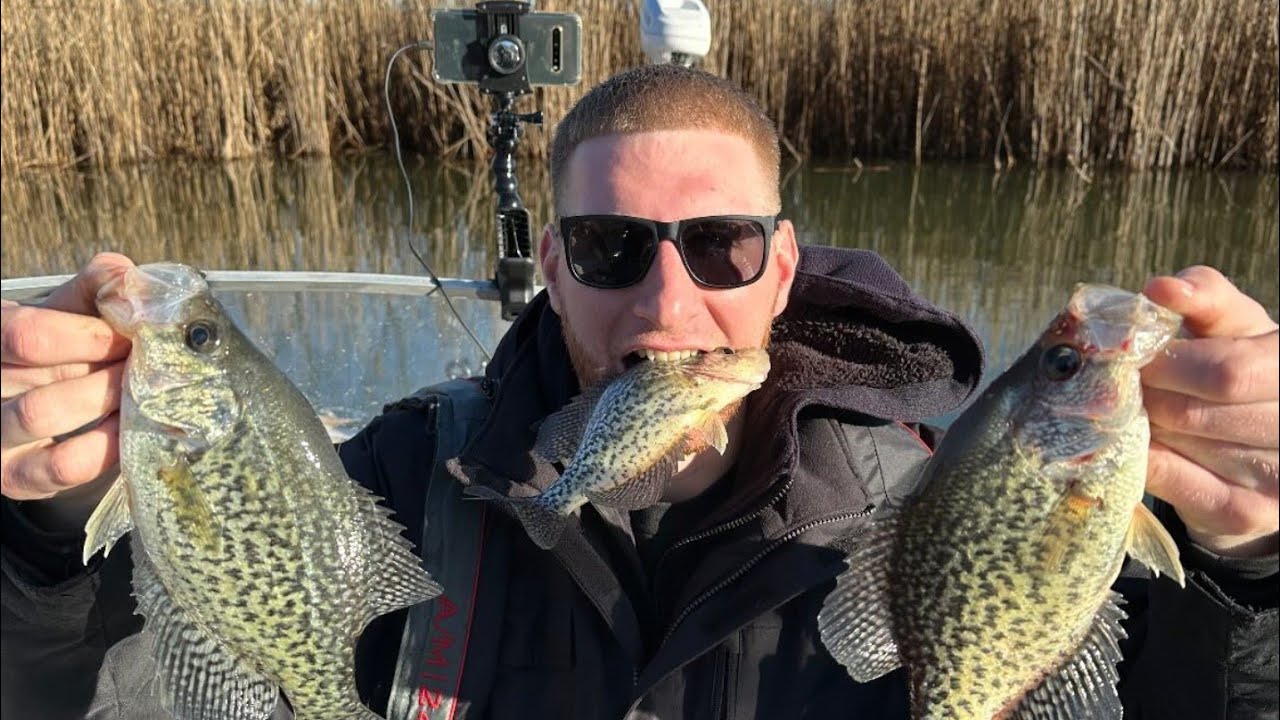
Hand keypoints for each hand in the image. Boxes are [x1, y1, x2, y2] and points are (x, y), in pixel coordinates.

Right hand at [1, 253, 134, 502]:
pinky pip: (62, 465)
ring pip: (44, 413)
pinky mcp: (18, 477)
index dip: (89, 334)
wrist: (52, 410)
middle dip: (105, 365)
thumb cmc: (65, 351)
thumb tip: (126, 276)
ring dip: (106, 398)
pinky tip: (134, 427)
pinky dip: (107, 445)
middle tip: (150, 365)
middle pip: (40, 370)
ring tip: (144, 391)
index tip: (134, 336)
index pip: (28, 333)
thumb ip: (99, 288)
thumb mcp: (75, 313)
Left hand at [1141, 266, 1278, 557]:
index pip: (1226, 371)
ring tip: (1132, 410)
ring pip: (1181, 447)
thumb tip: (1162, 289)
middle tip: (1118, 387)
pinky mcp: (1252, 513)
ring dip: (1142, 425)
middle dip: (1146, 396)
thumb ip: (1202, 297)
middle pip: (1194, 413)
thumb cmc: (1236, 363)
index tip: (1134, 357)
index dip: (1167, 364)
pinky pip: (1179, 486)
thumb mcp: (1229, 324)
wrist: (1259, 444)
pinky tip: (1137, 445)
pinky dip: (1146, 462)